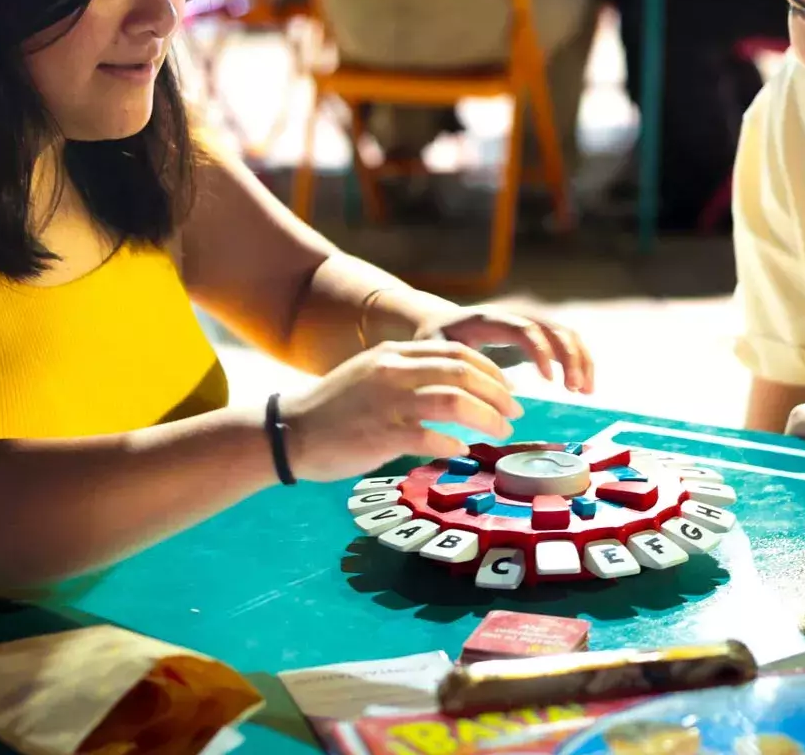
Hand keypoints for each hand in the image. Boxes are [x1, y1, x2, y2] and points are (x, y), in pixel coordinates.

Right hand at [280, 340, 521, 480]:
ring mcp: (389, 402)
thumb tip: (453, 391)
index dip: (490, 370)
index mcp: (394, 355)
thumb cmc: (334, 410)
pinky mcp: (383, 434)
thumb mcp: (371, 375)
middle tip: (515, 412)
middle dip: (498, 393)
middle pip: (464, 372)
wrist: (289, 432)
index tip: (508, 389)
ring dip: (486, 418)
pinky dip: (454, 443)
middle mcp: (394, 372)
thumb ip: (408, 376)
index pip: (457, 352)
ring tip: (500, 431)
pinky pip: (432, 435)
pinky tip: (460, 450)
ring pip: (456, 401)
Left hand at [417, 306, 594, 394]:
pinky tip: (583, 384)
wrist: (439, 321)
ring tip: (585, 391)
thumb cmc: (435, 339)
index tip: (551, 382)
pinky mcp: (536, 331)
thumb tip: (497, 392)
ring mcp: (528, 320)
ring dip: (580, 360)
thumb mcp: (436, 352)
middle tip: (576, 390)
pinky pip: (565, 340)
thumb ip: (459, 368)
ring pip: (565, 333)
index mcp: (490, 318)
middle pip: (554, 328)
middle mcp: (515, 314)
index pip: (525, 329)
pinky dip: (578, 360)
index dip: (542, 352)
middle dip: (571, 358)